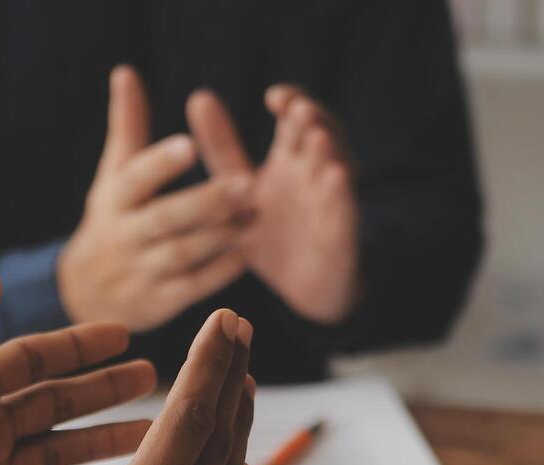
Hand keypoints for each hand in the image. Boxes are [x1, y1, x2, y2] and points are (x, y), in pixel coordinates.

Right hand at [57, 65, 252, 332]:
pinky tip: (245, 253)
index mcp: (114, 199)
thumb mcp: (112, 175)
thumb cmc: (112, 218)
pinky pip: (191, 287)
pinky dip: (218, 272)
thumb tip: (126, 72)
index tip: (191, 144)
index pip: (136, 178)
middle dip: (206, 202)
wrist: (85, 292)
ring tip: (254, 216)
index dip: (161, 163)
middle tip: (247, 182)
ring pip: (181, 253)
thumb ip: (127, 127)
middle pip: (166, 218)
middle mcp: (124, 235)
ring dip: (219, 236)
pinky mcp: (158, 302)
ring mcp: (140, 271)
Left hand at [187, 84, 361, 323]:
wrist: (299, 289)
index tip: (273, 98)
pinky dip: (342, 193)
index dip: (291, 101)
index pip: (297, 117)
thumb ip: (222, 148)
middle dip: (313, 119)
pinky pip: (345, 209)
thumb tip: (198, 96)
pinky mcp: (341, 232)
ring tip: (318, 136)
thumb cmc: (270, 234)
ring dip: (330, 150)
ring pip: (339, 165)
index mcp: (291, 158)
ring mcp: (331, 201)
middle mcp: (315, 173)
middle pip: (323, 132)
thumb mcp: (238, 190)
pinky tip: (335, 176)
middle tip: (297, 109)